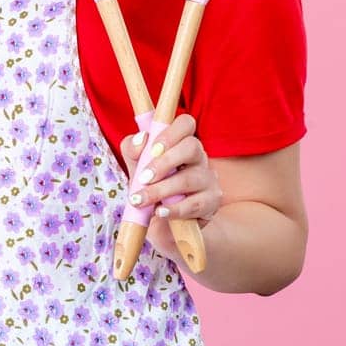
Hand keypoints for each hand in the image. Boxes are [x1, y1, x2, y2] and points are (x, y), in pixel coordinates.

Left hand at [118, 112, 222, 263]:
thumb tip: (142, 139)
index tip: (152, 149)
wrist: (161, 221)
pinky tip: (159, 212)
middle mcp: (199, 157)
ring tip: (140, 200)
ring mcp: (209, 179)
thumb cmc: (150, 185)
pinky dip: (174, 209)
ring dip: (161, 190)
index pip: (186, 123)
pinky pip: (196, 203)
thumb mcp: (135, 165)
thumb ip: (133, 149)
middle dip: (164, 162)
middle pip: (192, 147)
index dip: (170, 133)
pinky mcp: (212, 202)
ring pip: (190, 178)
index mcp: (181, 142)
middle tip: (143, 177)